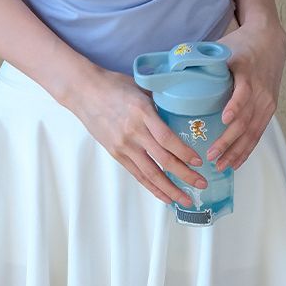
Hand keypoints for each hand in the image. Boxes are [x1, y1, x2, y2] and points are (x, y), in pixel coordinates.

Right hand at [68, 67, 209, 207]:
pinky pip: (137, 174)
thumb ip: (159, 103)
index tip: (198, 161)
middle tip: (201, 184)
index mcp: (142, 112)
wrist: (84, 91)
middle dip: (185, 175)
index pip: (167, 138)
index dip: (184, 152)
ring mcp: (123, 145)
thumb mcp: (141, 88)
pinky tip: (165, 196)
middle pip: (163, 160)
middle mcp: (133, 132)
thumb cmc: (114, 85)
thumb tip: (181, 112)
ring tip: (186, 200)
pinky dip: (152, 187)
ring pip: (150, 173)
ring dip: (170, 189)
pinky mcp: (116, 153)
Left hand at [205, 20, 285, 171]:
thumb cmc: (241, 43)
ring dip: (237, 151)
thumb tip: (166, 72)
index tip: (223, 119)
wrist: (269, 38)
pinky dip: (247, 149)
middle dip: (229, 141)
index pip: (244, 92)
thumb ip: (199, 59)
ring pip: (253, 132)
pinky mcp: (270, 108)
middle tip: (210, 156)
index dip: (235, 106)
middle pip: (246, 120)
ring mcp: (267, 101)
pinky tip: (236, 162)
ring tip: (220, 166)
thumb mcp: (221, 47)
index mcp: (247, 72)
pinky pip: (259, 133)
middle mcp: (261, 90)